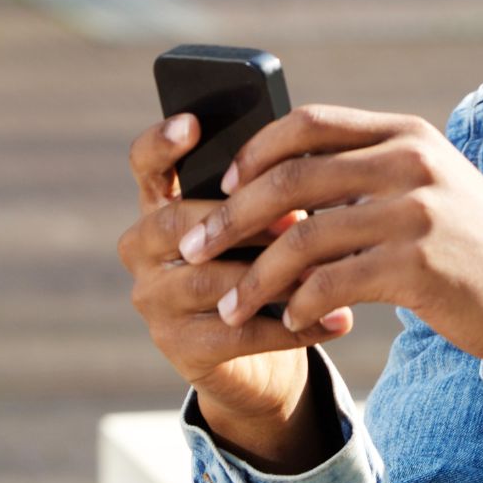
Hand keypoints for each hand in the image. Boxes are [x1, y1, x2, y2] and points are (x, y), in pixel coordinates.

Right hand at [117, 114, 349, 432]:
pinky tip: (338, 318)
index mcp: (163, 204)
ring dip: (274, 274)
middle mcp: (144, 248)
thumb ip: (269, 192)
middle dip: (242, 218)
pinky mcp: (178, 347)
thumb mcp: (268, 224)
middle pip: (176, 220)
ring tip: (328, 272)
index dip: (162, 143)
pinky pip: (237, 331)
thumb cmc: (268, 267)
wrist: (262, 359)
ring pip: (207, 278)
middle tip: (297, 221)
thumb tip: (307, 166)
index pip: (146, 164)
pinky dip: (294, 326)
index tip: (193, 123)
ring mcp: (154, 300)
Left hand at [175, 104, 482, 378]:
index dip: (254, 151)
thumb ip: (367, 172)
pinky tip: (290, 320)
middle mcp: (411, 162)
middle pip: (291, 178)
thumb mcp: (427, 186)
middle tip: (195, 249)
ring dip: (253, 277)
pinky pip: (328, 285)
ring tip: (230, 305)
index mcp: (406, 134)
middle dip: (230, 218)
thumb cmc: (470, 246)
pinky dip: (296, 305)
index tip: (222, 187)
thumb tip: (276, 181)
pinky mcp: (418, 267)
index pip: (308, 122)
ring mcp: (416, 213)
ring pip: (301, 238)